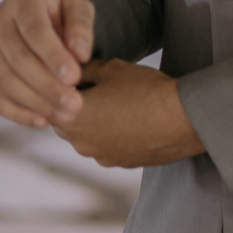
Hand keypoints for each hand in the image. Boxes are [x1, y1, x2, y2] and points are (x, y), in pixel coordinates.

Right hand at [0, 0, 95, 129]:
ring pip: (6, 82)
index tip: (74, 77)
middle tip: (75, 104)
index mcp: (21, 1)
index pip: (34, 31)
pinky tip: (43, 121)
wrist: (39, 9)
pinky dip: (18, 113)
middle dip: (47, 86)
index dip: (53, 56)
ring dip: (36, 103)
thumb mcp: (78, 5)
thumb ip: (81, 26)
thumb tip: (80, 54)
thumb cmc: (61, 7)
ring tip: (65, 115)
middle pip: (18, 60)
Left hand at [52, 58, 205, 168]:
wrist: (181, 119)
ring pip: (86, 135)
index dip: (61, 86)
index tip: (75, 75)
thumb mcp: (110, 68)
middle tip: (97, 86)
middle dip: (75, 105)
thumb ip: (83, 70)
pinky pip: (105, 146)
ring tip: (118, 102)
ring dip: (94, 121)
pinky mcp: (118, 164)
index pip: (50, 101)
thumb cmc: (145, 90)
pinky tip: (130, 118)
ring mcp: (99, 156)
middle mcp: (79, 143)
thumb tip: (70, 70)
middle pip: (65, 121)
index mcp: (71, 117)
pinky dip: (111, 134)